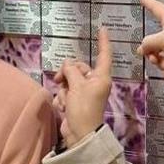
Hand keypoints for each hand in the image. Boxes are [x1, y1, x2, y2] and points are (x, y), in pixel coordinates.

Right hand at [54, 26, 112, 147]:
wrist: (79, 134)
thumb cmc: (84, 109)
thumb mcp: (77, 86)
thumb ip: (71, 71)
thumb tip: (67, 65)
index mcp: (101, 77)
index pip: (104, 55)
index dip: (103, 42)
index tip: (102, 29)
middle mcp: (94, 82)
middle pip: (78, 67)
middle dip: (67, 73)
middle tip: (60, 81)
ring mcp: (84, 92)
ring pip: (69, 80)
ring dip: (63, 89)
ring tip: (65, 100)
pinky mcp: (75, 101)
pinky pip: (65, 92)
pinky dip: (62, 98)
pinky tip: (64, 107)